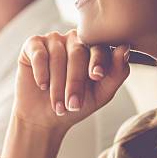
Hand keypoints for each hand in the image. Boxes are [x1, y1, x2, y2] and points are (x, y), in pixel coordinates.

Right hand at [14, 30, 130, 132]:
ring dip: (57, 83)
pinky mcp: (33, 45)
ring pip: (57, 55)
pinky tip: (42, 85)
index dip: (98, 62)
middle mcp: (74, 39)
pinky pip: (39, 53)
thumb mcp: (101, 94)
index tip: (96, 76)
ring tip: (57, 104)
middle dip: (74, 82)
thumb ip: (116, 73)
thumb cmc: (74, 104)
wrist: (44, 117)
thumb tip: (124, 49)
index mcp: (94, 48)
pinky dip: (41, 71)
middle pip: (77, 53)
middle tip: (72, 105)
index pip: (99, 48)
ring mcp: (53, 40)